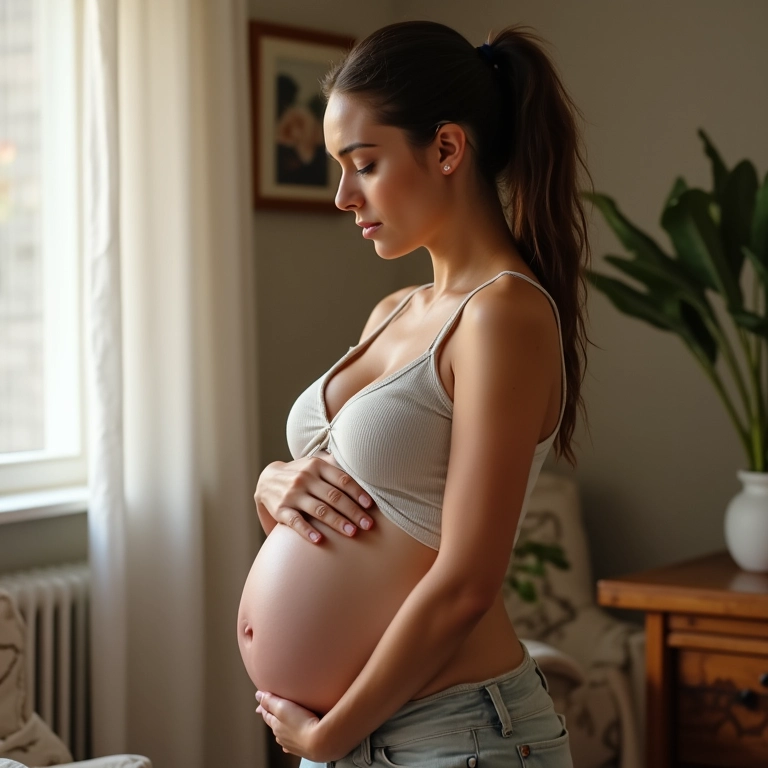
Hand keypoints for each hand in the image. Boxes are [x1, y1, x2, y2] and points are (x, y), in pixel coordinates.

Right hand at [254, 450, 374, 543]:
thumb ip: (335, 467)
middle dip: (353, 512)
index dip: (358, 493)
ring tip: (352, 533)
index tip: (370, 506)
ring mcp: (292, 494)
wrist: (266, 480)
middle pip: (334, 496)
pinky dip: (307, 531)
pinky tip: (319, 540)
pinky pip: (296, 522)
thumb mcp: (314, 464)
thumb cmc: (300, 473)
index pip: (342, 479)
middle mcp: (305, 478)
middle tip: (367, 525)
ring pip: (319, 510)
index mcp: (316, 465)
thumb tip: (367, 470)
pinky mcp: (280, 509)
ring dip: (337, 522)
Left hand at [256, 690, 335, 761]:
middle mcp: (281, 736)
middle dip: (273, 718)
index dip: (264, 707)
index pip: (267, 715)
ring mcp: (292, 744)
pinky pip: (293, 744)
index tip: (261, 703)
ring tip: (283, 725)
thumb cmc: (301, 723)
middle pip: (274, 725)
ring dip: (282, 729)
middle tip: (271, 712)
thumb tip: (258, 695)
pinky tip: (293, 741)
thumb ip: (270, 701)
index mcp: (276, 725)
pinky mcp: (303, 748)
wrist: (319, 742)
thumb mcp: (283, 707)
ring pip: (283, 734)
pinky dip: (291, 741)